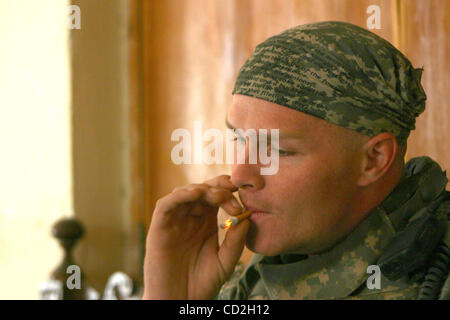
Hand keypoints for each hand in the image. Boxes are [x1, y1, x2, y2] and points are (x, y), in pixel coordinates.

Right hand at [142, 175, 249, 298]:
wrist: (180, 302)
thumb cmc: (202, 284)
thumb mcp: (225, 261)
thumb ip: (235, 241)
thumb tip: (247, 218)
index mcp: (206, 222)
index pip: (216, 196)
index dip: (228, 190)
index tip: (244, 192)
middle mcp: (189, 218)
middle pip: (201, 190)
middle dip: (218, 186)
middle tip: (234, 190)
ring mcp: (174, 222)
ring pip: (184, 193)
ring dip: (202, 189)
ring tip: (219, 196)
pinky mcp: (159, 228)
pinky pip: (165, 205)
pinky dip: (179, 196)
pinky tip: (195, 194)